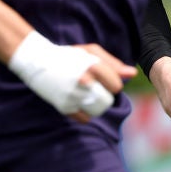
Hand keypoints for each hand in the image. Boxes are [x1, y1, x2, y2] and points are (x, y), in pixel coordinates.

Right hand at [8, 32, 135, 121]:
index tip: (107, 82)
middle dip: (106, 97)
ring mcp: (72, 95)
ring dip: (97, 106)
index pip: (116, 85)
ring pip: (97, 111)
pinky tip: (79, 102)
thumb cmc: (69, 55)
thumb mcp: (91, 52)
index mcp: (92, 66)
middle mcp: (83, 81)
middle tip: (98, 90)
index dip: (114, 85)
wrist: (37, 61)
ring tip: (90, 97)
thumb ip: (113, 64)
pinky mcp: (63, 106)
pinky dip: (85, 113)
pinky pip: (84, 118)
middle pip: (108, 101)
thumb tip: (133, 74)